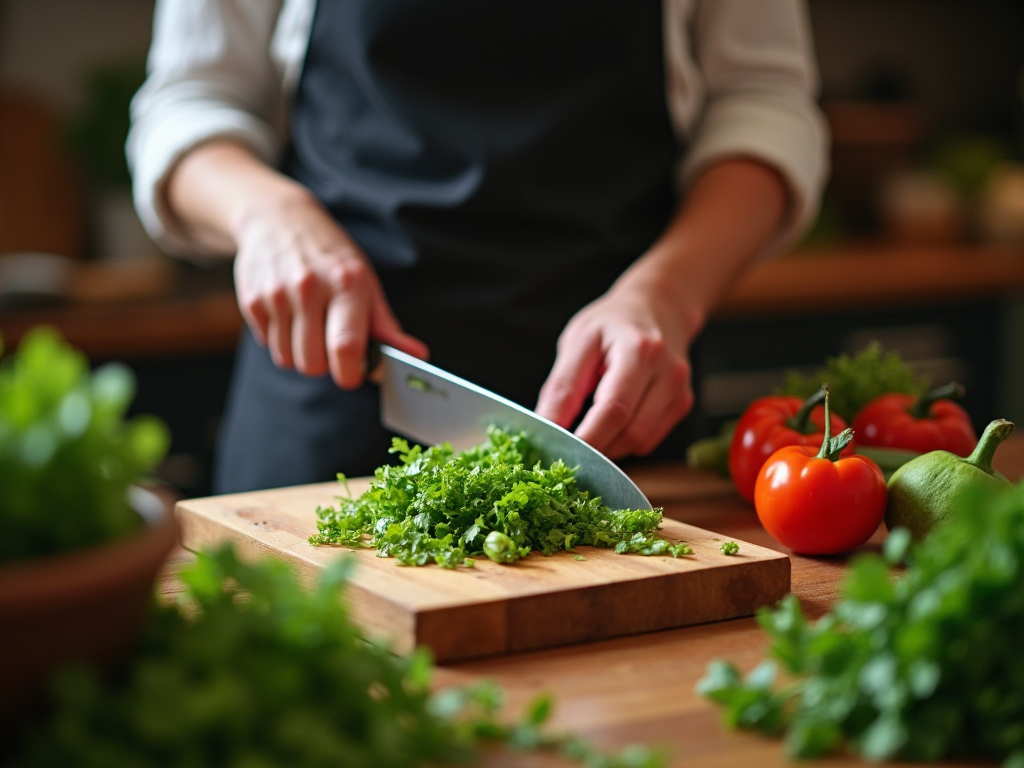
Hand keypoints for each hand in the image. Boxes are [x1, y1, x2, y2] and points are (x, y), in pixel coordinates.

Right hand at [232, 191, 426, 387]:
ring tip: (309, 326)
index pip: (346, 347)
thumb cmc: (331, 257)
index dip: (351, 373)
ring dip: (300, 353)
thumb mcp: (365, 282)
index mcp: (346, 284)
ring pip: (288, 359)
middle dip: (324, 365)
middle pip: (313, 363)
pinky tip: (289, 316)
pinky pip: (268, 345)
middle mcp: (309, 287)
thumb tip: (415, 356)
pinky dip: (280, 340)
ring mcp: (277, 294)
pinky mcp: (252, 300)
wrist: (279, 220)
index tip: (354, 374)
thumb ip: (385, 325)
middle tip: (330, 345)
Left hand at [535, 277, 695, 459]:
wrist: (658, 307)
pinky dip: (624, 442)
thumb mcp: (578, 342)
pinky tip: (609, 426)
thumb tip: (547, 427)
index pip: (613, 408)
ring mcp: (679, 390)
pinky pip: (649, 440)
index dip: (586, 437)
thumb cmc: (611, 323)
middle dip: (595, 447)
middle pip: (631, 431)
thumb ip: (562, 386)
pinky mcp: (682, 404)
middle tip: (566, 448)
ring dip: (609, 448)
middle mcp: (668, 371)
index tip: (558, 451)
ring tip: (586, 432)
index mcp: (640, 350)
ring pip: (641, 442)